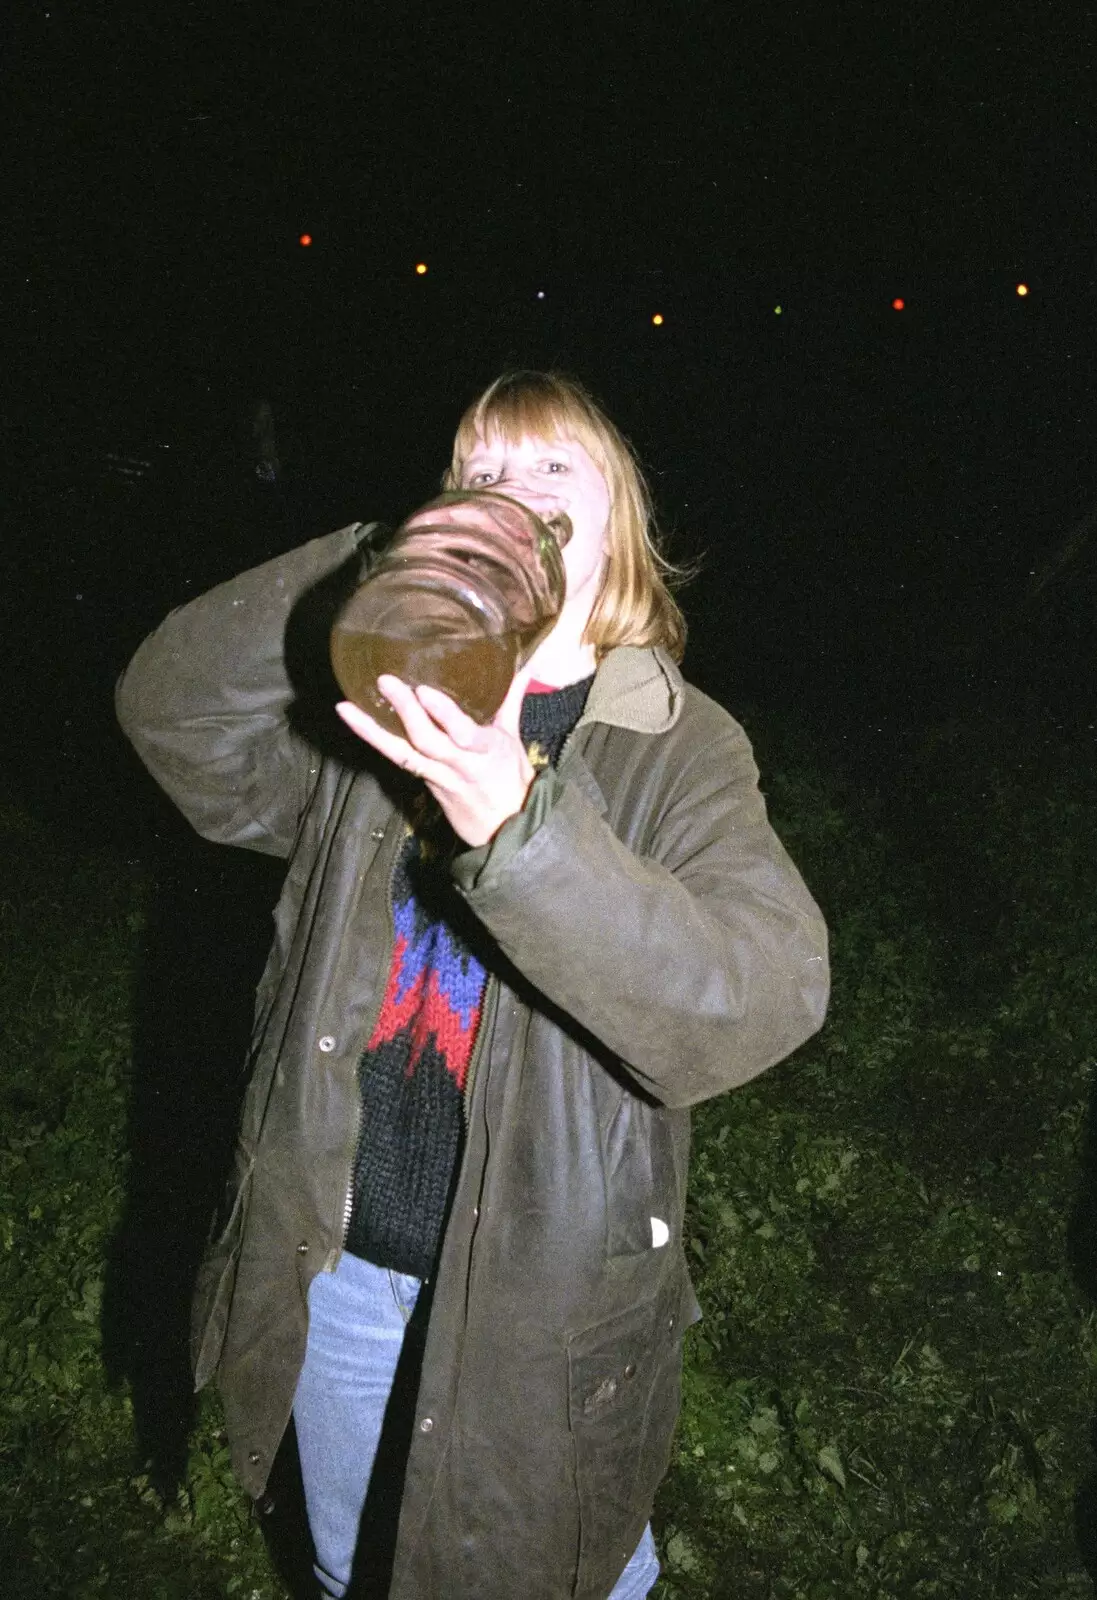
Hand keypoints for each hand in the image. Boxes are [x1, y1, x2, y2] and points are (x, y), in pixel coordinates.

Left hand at [335, 671, 534, 846]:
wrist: (504, 828)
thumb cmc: (510, 779)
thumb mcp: (513, 741)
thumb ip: (510, 701)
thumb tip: (523, 666)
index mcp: (487, 752)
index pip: (466, 734)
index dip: (445, 715)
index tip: (425, 691)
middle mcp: (459, 765)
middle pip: (429, 741)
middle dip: (407, 711)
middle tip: (387, 682)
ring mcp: (437, 776)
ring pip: (402, 753)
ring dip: (373, 730)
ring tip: (347, 707)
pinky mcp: (422, 781)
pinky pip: (396, 759)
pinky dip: (373, 738)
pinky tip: (351, 718)